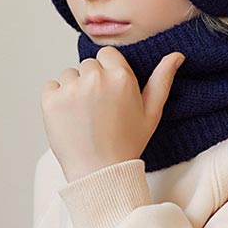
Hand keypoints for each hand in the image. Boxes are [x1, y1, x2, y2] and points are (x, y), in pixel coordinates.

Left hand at [40, 46, 184, 182]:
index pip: (107, 55)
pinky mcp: (51, 100)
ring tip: (83, 116)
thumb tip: (177, 55)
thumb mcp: (151, 112)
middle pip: (87, 65)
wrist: (100, 172)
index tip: (109, 93)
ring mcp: (71, 89)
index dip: (108, 73)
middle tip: (98, 109)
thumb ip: (162, 79)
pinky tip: (69, 118)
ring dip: (73, 89)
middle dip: (91, 81)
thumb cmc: (127, 143)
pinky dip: (55, 99)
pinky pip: (50, 86)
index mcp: (121, 76)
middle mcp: (96, 78)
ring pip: (68, 75)